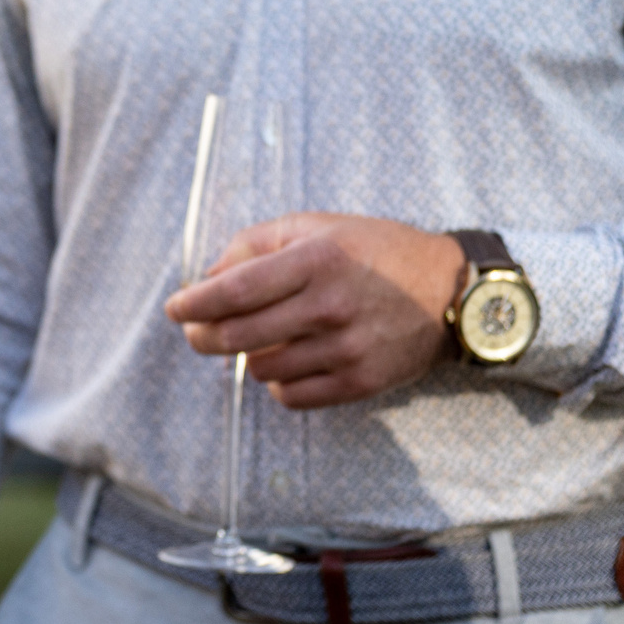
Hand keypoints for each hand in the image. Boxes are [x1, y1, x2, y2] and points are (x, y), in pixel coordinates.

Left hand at [163, 212, 467, 408]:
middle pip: (239, 336)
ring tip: (258, 339)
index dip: (194, 303)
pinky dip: (278, 384)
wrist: (449, 291)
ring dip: (247, 357)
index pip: (235, 290)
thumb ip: (255, 245)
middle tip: (195, 332)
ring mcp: (347, 349)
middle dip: (203, 336)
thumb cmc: (373, 251)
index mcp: (315, 261)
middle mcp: (330, 306)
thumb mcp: (315, 227)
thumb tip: (207, 278)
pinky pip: (293, 397)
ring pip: (262, 369)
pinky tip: (286, 362)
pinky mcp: (362, 382)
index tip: (174, 309)